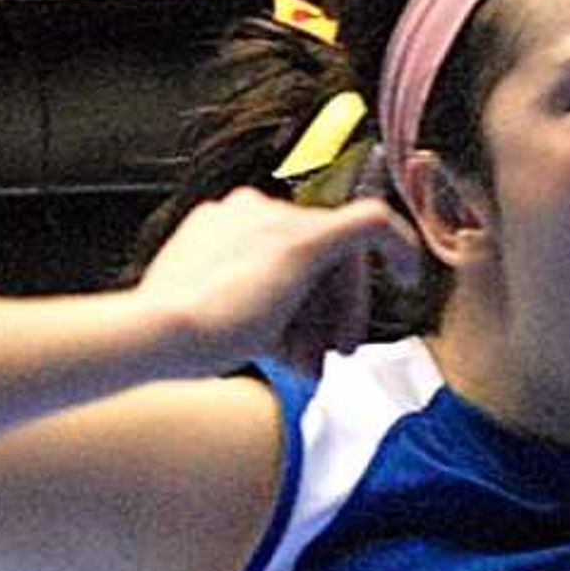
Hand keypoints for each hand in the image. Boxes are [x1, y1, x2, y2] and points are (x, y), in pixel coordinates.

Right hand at [132, 184, 420, 375]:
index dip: (303, 302)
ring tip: (330, 361)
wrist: (160, 334)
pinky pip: (370, 224)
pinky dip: (397, 246)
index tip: (305, 342)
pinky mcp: (304, 239)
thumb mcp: (214, 318)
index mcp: (223, 222)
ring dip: (339, 314)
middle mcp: (249, 208)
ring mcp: (276, 220)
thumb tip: (292, 343)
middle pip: (312, 254)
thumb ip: (254, 314)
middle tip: (332, 357)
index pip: (281, 251)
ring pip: (335, 260)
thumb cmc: (178, 341)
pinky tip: (409, 276)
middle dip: (325, 311)